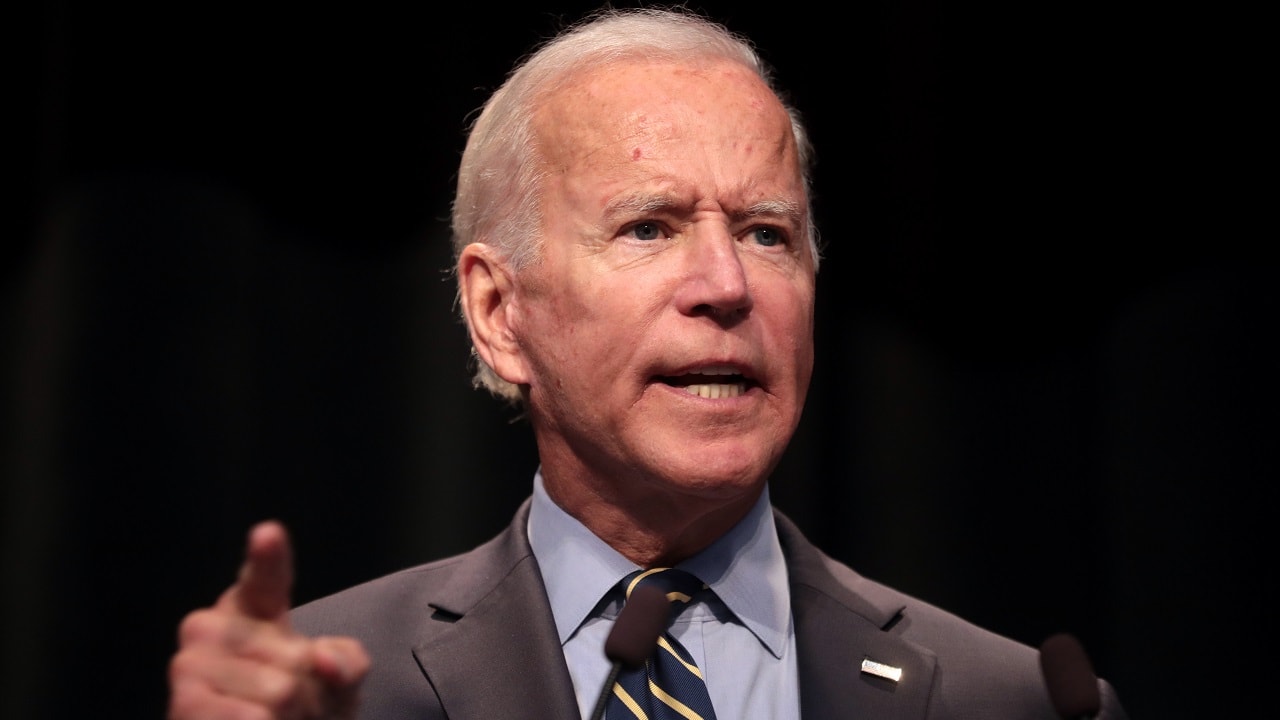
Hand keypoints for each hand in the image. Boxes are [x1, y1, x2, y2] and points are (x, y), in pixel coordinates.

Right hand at [168, 521, 369, 719]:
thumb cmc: (299, 709)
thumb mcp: (339, 681)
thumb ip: (347, 663)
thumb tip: (323, 659)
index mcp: (249, 607)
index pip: (265, 578)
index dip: (269, 558)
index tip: (268, 534)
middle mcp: (209, 629)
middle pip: (293, 658)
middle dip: (309, 692)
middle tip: (292, 706)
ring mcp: (189, 667)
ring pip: (278, 693)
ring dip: (291, 717)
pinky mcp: (182, 706)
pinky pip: (253, 719)